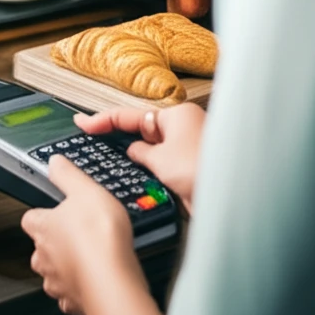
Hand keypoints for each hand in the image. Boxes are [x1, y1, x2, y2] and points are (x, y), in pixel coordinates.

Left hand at [21, 155, 146, 314]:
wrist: (113, 279)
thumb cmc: (99, 236)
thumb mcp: (85, 189)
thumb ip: (67, 175)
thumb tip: (54, 162)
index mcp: (43, 227)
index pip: (30, 218)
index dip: (42, 213)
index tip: (53, 210)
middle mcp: (44, 257)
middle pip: (40, 247)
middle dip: (54, 242)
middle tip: (77, 234)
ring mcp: (57, 282)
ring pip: (53, 273)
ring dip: (66, 267)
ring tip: (87, 258)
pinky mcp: (73, 303)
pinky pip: (70, 297)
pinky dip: (79, 289)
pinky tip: (93, 280)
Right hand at [75, 103, 205, 214]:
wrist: (232, 199)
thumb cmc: (202, 170)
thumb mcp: (160, 160)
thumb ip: (141, 152)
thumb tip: (133, 151)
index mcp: (175, 115)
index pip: (131, 116)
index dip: (103, 120)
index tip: (82, 122)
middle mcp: (182, 127)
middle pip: (141, 130)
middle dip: (119, 137)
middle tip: (91, 142)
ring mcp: (186, 148)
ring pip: (150, 149)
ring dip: (134, 157)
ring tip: (110, 163)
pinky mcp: (189, 169)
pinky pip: (160, 165)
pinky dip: (148, 170)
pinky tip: (135, 178)